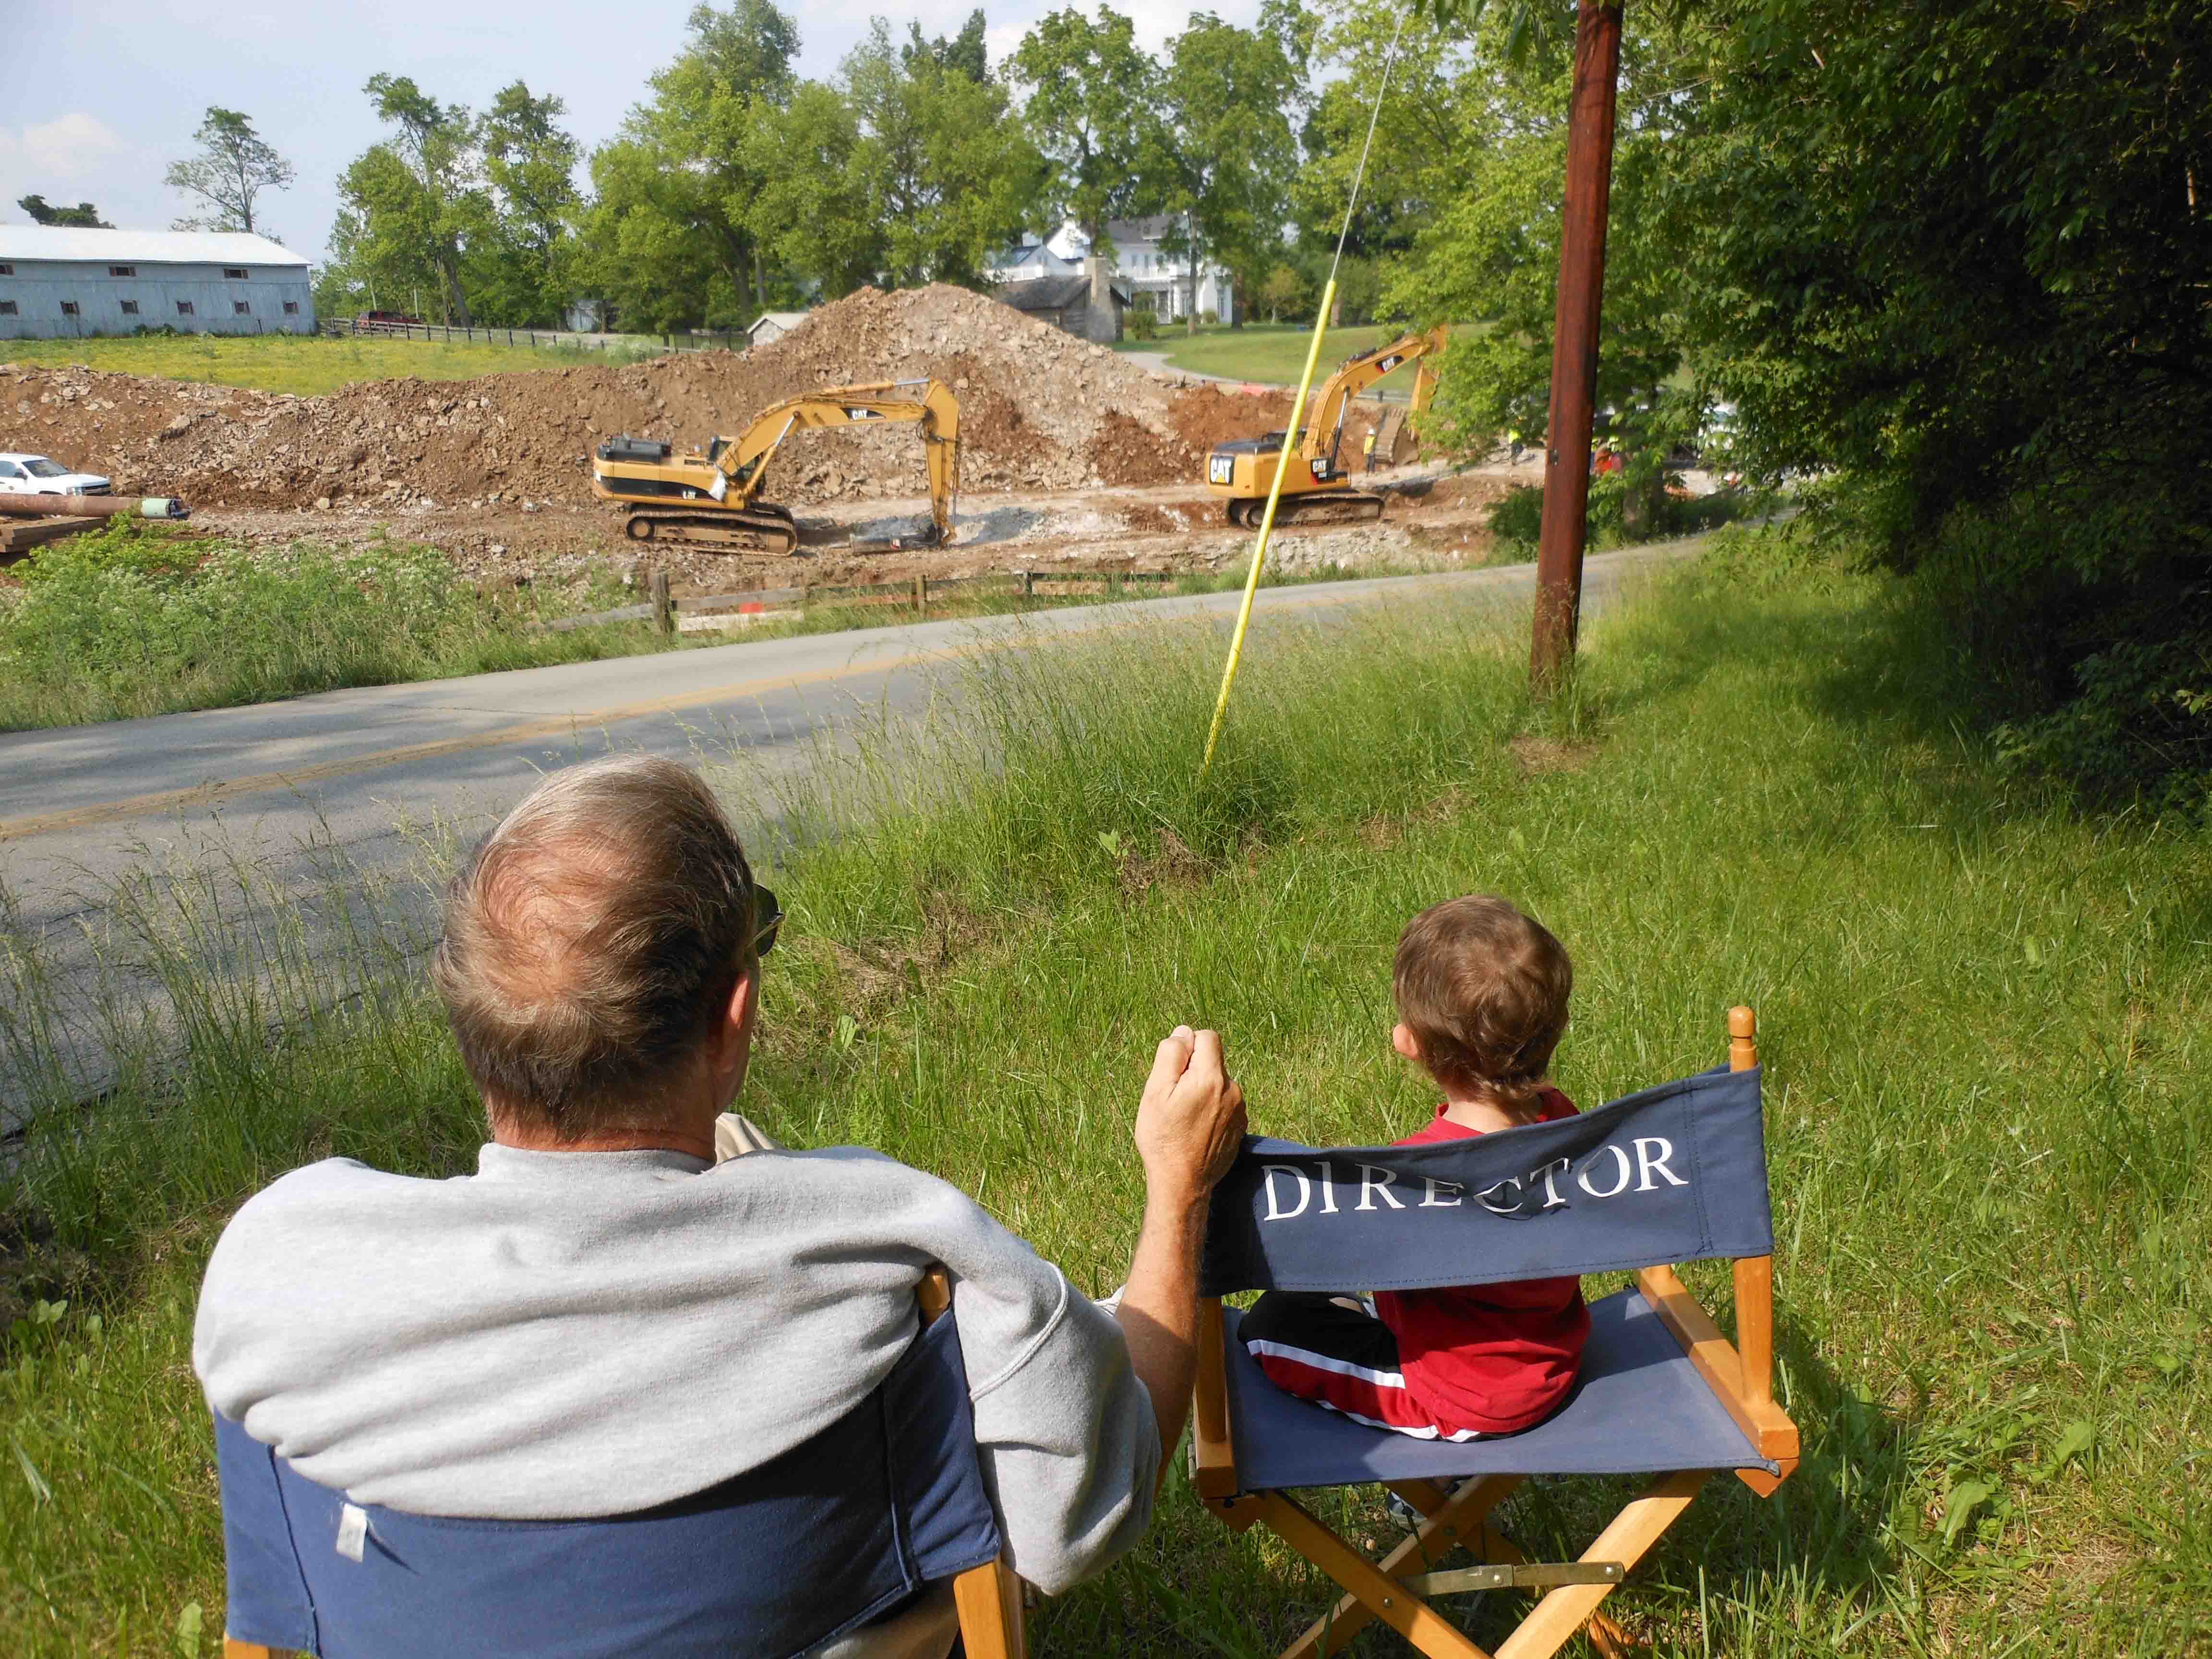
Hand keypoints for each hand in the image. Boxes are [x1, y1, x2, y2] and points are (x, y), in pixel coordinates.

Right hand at [1134, 1025, 1246, 1205]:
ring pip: (1219, 1083)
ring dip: (1203, 1090)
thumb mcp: (1155, 1092)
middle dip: (1194, 1071)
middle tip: (1174, 1099)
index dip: (1187, 1047)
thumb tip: (1184, 1032)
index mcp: (1211, 1077)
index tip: (1174, 1072)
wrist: (1182, 1183)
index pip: (1207, 1036)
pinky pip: (1225, 1103)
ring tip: (1185, 1117)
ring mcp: (1240, 1110)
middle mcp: (1232, 1090)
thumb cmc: (1163, 1138)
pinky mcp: (1241, 1126)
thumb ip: (1171, 1055)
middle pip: (1213, 1061)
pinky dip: (1212, 1108)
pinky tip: (1196, 1129)